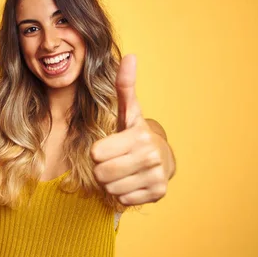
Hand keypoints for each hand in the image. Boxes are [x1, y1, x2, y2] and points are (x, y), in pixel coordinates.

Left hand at [90, 55, 170, 205]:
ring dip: (112, 182)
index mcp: (139, 135)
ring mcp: (156, 176)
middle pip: (101, 174)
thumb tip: (130, 56)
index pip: (96, 154)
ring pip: (110, 189)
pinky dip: (124, 193)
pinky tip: (133, 181)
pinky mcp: (158, 193)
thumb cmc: (134, 134)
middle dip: (103, 169)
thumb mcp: (128, 111)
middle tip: (115, 160)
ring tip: (124, 170)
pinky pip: (123, 200)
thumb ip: (124, 86)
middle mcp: (150, 156)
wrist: (161, 158)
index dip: (98, 152)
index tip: (110, 146)